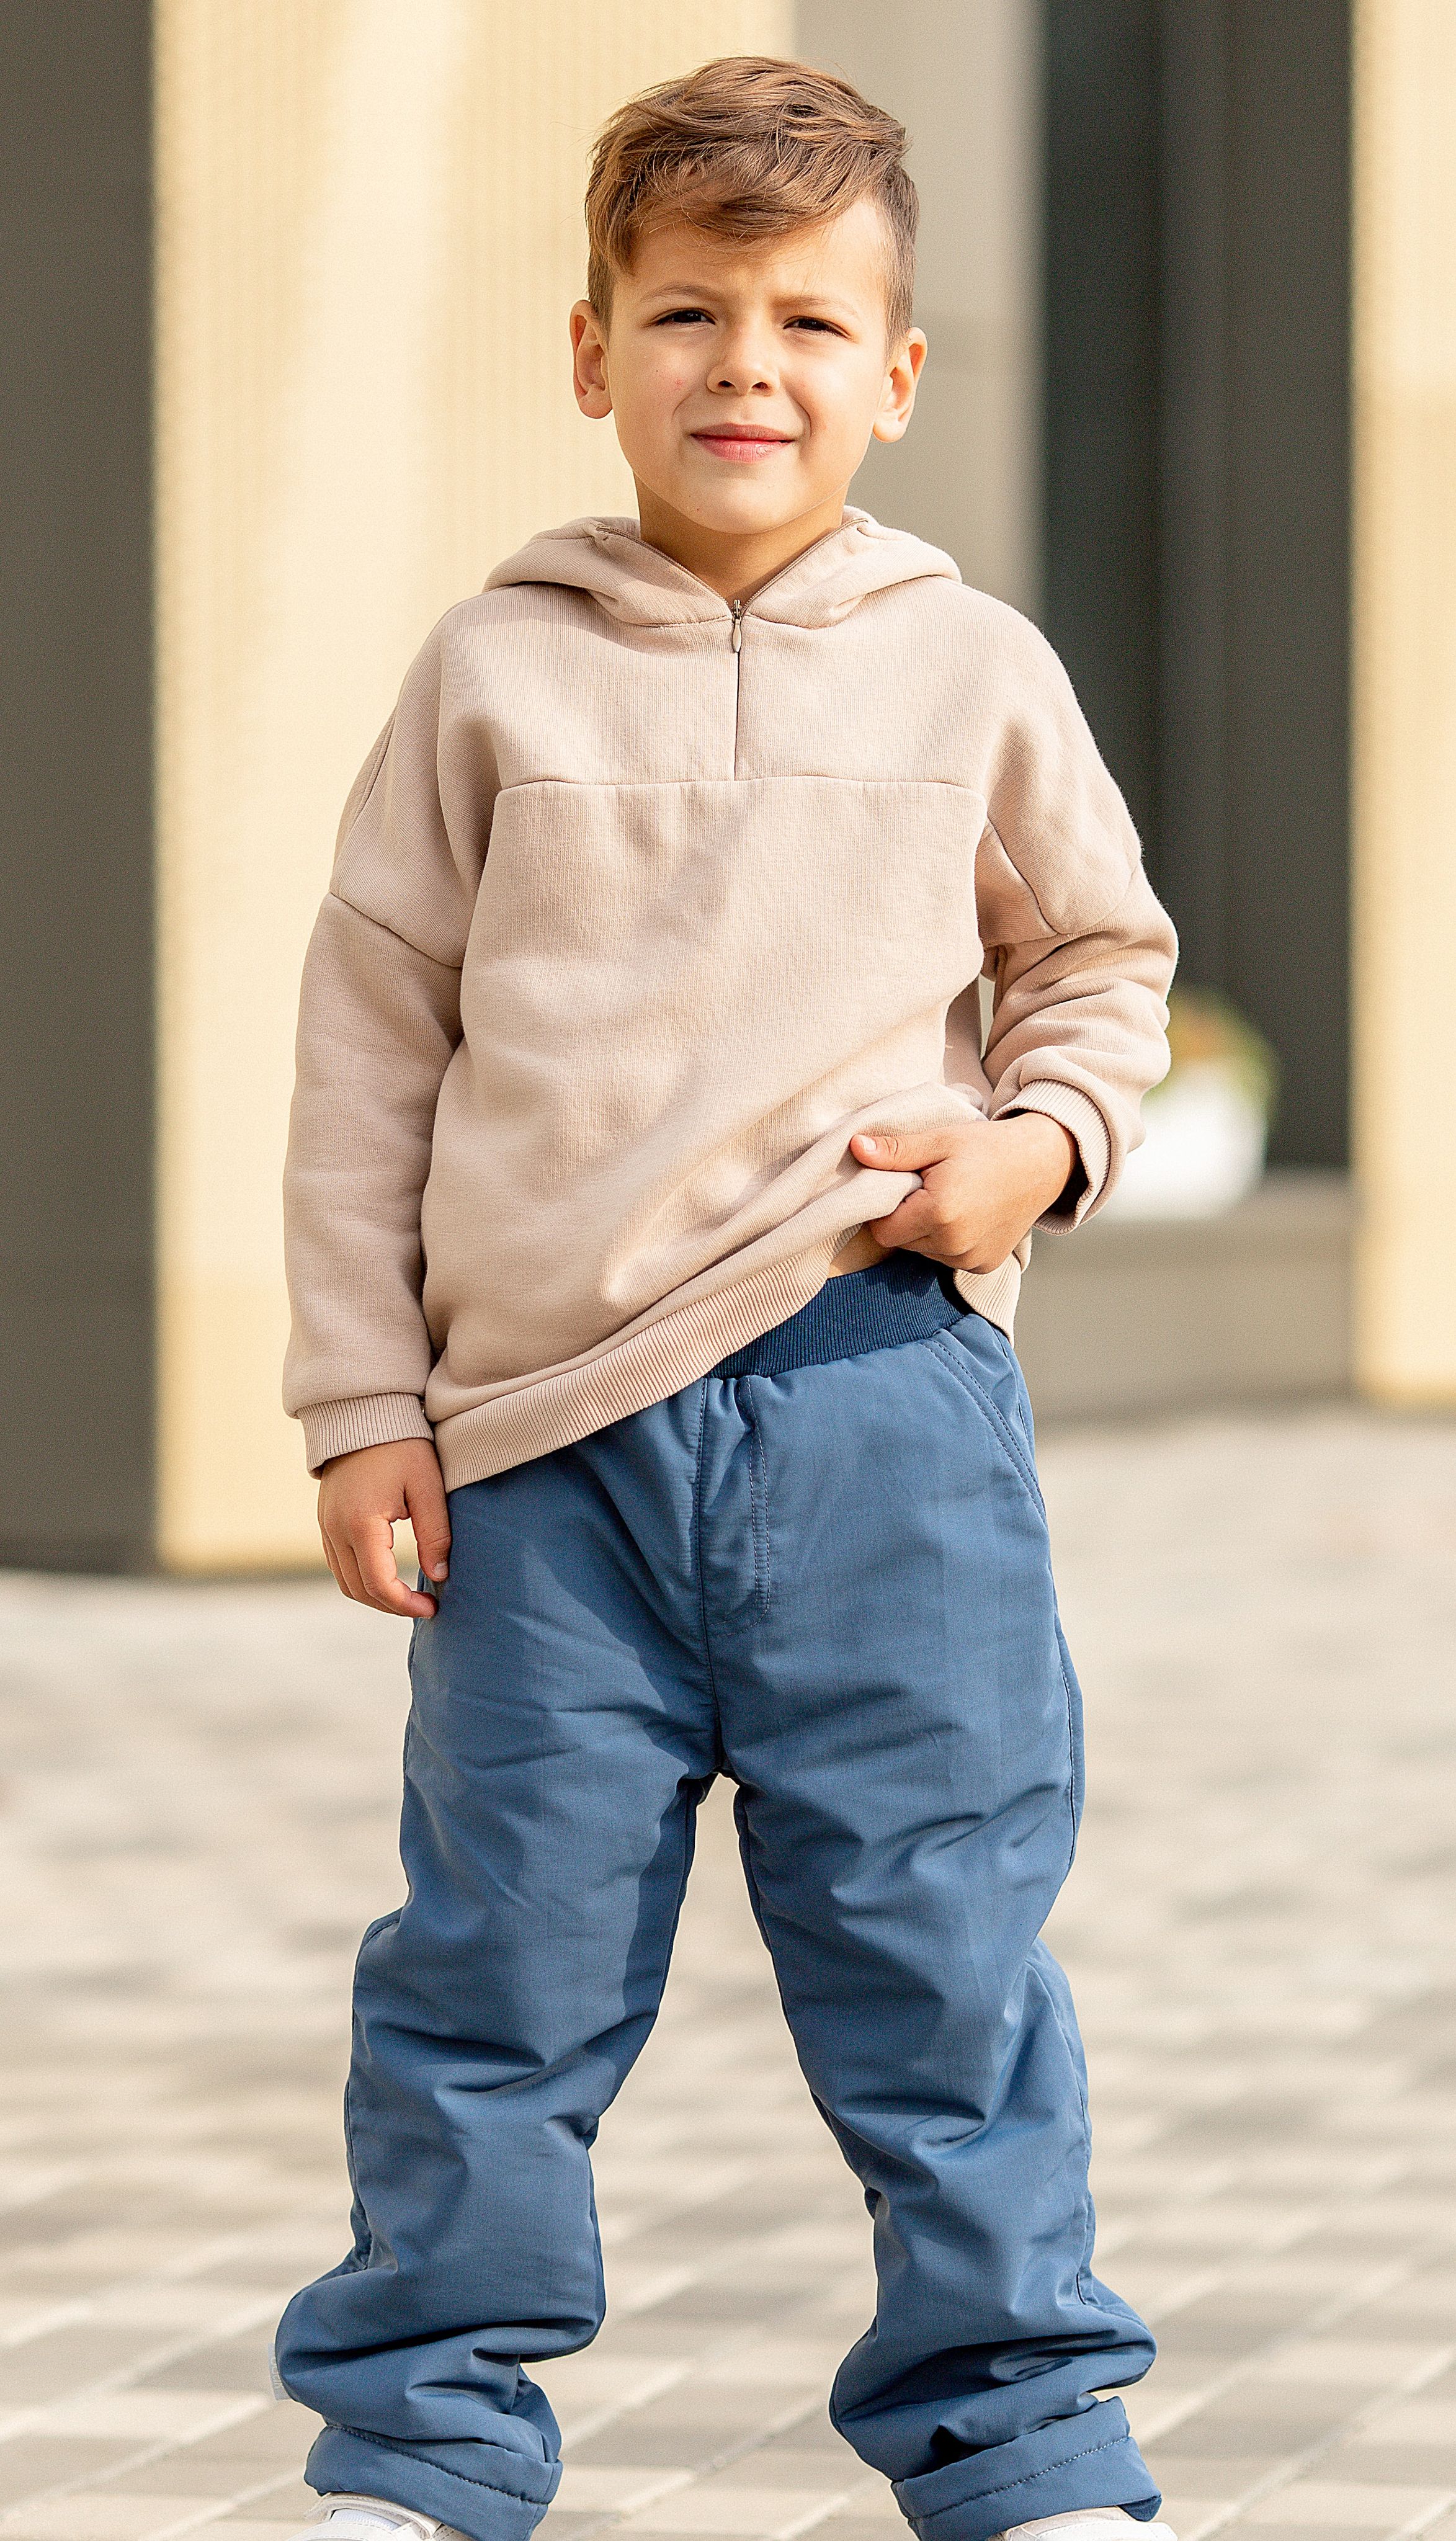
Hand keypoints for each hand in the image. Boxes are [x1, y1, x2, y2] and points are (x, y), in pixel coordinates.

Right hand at [317, 1437, 450, 1619]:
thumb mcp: (427, 1487)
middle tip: (424, 1606)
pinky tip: (388, 1575)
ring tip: (408, 1596)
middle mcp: (334, 1529)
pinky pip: (338, 1564)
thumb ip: (435, 1534)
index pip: (379, 1584)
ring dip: (375, 1596)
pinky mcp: (325, 1520)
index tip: (432, 1608)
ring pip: (345, 1581)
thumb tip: (439, 1576)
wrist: (364, 1413)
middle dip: (391, 1606)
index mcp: (361, 1522)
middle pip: (358, 1590)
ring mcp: (325, 1525)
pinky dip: (361, 1579)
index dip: (405, 1605)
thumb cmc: (402, 1445)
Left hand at [849, 1113, 1077, 1273]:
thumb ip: (896, 1151)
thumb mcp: (940, 1140)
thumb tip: (855, 1148)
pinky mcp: (984, 1266)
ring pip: (923, 1253)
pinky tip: (966, 1217)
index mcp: (939, 1212)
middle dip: (905, 1219)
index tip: (901, 1187)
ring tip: (949, 1201)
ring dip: (926, 1233)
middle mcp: (954, 1244)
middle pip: (902, 1243)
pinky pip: (948, 1260)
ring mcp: (971, 1259)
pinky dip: (948, 1243)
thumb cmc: (988, 1146)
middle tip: (927, 1189)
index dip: (884, 1210)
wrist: (1043, 1163)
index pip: (883, 1231)